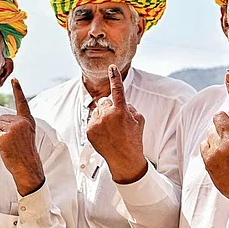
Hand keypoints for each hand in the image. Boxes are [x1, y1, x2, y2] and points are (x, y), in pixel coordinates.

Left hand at [0, 79, 44, 196]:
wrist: (27, 167)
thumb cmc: (24, 154)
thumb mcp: (25, 135)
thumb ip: (17, 124)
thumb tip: (2, 121)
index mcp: (28, 120)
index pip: (22, 102)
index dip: (18, 90)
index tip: (15, 79)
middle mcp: (22, 122)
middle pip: (0, 119)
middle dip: (1, 131)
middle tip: (12, 143)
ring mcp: (14, 128)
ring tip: (9, 146)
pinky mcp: (6, 136)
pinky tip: (5, 148)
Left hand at [86, 65, 147, 184]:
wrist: (124, 159)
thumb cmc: (133, 140)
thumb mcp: (139, 121)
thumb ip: (130, 108)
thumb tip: (122, 103)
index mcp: (121, 111)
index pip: (118, 90)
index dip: (114, 77)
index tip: (111, 68)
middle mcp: (107, 115)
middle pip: (105, 101)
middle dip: (109, 107)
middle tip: (116, 120)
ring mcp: (97, 123)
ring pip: (97, 110)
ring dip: (103, 116)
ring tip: (111, 130)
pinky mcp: (89, 130)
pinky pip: (92, 120)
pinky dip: (97, 124)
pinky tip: (105, 134)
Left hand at [200, 73, 228, 208]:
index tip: (228, 76)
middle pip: (219, 116)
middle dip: (224, 120)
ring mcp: (217, 151)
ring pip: (211, 130)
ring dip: (218, 134)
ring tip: (228, 148)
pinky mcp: (207, 159)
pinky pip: (204, 142)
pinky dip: (212, 145)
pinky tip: (221, 155)